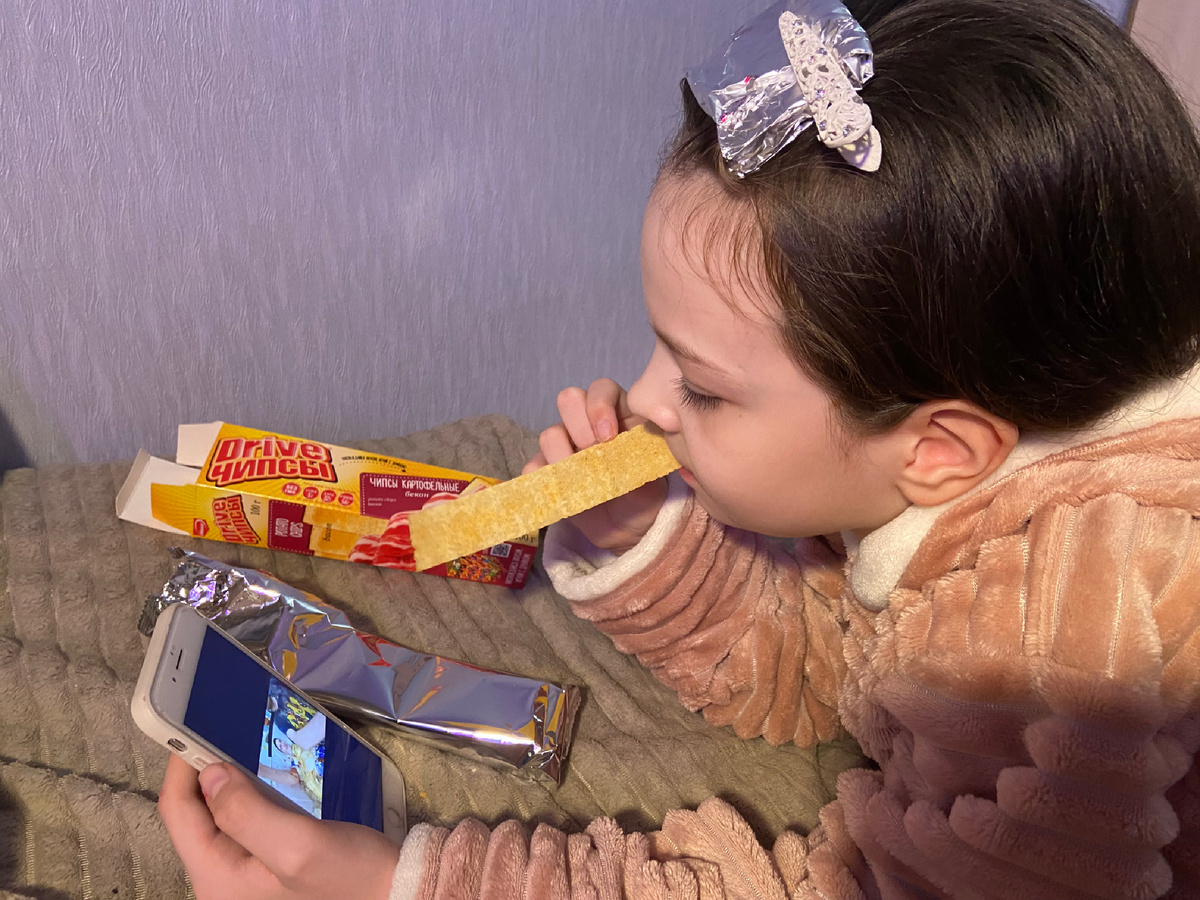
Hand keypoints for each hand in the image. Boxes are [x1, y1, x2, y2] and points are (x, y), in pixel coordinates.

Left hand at [157, 755, 399, 899]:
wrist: (391, 890)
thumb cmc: (348, 874)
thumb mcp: (298, 844)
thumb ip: (247, 811)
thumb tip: (209, 772)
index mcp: (216, 880)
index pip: (177, 812)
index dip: (182, 765)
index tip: (195, 724)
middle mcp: (218, 880)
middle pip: (190, 814)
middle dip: (202, 771)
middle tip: (223, 731)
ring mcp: (237, 873)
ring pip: (212, 814)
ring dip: (222, 780)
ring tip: (239, 747)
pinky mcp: (257, 862)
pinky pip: (236, 820)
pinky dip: (242, 793)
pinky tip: (260, 776)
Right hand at [524, 378, 668, 552]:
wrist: (629, 526)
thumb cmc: (643, 492)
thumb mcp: (650, 477)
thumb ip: (638, 462)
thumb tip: (622, 459)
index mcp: (617, 413)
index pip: (601, 388)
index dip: (600, 406)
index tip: (608, 436)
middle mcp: (587, 423)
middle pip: (568, 399)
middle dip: (579, 426)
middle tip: (592, 452)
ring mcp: (564, 446)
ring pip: (549, 433)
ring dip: (562, 455)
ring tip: (580, 478)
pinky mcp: (548, 471)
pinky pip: (533, 467)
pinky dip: (544, 479)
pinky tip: (563, 491)